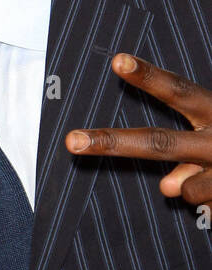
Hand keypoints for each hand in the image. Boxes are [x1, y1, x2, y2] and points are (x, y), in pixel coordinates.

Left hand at [65, 53, 211, 205]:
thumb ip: (191, 162)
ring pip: (187, 188)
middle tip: (71, 140)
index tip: (117, 60)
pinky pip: (210, 208)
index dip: (149, 77)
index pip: (180, 90)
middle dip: (113, 143)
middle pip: (160, 142)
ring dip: (196, 188)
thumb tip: (168, 187)